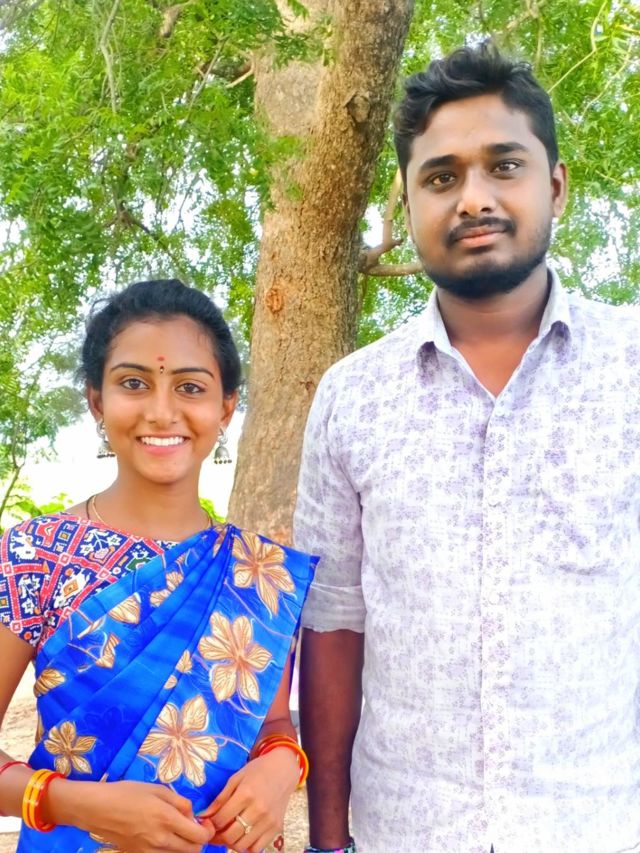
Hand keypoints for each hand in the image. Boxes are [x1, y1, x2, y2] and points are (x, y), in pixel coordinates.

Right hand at [49, 778, 212, 852]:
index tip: (205, 823)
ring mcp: (149, 852)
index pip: (200, 837)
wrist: (98, 809)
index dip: (208, 831)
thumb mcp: (158, 789)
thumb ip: (180, 802)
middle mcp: (161, 840)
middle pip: (193, 851)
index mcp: (167, 819)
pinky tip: (165, 839)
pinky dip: (170, 852)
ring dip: (185, 847)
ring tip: (178, 832)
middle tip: (193, 827)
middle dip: (198, 840)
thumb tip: (192, 815)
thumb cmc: (128, 793)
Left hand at [200, 750, 298, 852]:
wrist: (284, 769)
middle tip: (215, 831)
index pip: (220, 819)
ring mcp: (268, 821)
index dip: (210, 824)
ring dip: (231, 842)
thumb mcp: (236, 778)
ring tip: (229, 832)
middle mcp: (258, 810)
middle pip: (230, 836)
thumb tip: (203, 817)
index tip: (208, 822)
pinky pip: (257, 849)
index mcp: (246, 794)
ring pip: (241, 846)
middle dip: (218, 836)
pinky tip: (244, 835)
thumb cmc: (257, 770)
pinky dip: (247, 846)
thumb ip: (220, 799)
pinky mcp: (277, 828)